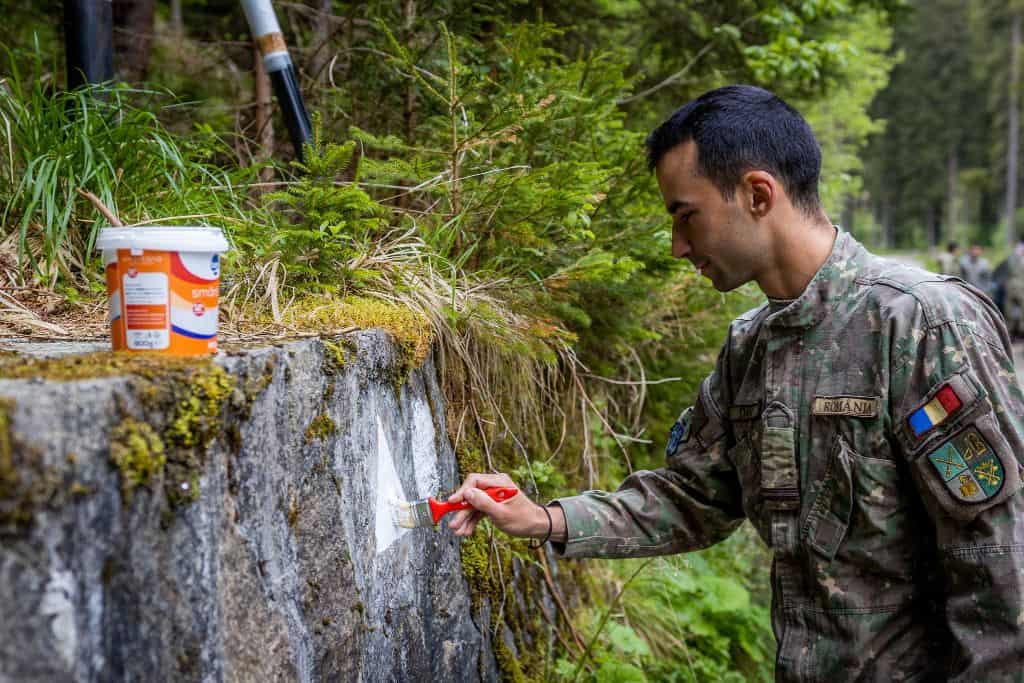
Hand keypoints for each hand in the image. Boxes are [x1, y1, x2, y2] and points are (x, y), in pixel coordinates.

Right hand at [447, 472, 563, 540]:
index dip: (461, 492)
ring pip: (473, 504)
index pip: (474, 481)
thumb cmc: (523, 519)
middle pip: (471, 494)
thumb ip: (484, 503)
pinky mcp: (492, 503)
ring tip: (459, 532)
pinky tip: (467, 530)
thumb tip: (467, 493)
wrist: (535, 526)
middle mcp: (495, 485)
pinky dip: (472, 520)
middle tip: (453, 524)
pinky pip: (478, 510)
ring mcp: (493, 495)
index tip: (451, 503)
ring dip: (465, 518)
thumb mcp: (502, 513)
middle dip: (461, 511)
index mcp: (499, 482)